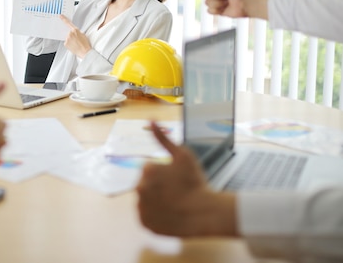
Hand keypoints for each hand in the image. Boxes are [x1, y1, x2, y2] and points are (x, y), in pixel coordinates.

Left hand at [59, 14, 90, 57]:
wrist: (85, 52)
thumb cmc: (85, 44)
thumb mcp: (83, 34)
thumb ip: (77, 31)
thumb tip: (73, 32)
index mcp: (75, 30)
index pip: (68, 23)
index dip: (63, 19)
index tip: (60, 16)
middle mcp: (70, 34)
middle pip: (68, 32)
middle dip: (71, 35)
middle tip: (76, 39)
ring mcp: (67, 39)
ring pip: (67, 38)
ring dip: (70, 39)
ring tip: (76, 44)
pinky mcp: (65, 44)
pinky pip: (66, 42)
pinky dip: (69, 43)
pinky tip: (73, 46)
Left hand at [136, 122, 237, 236]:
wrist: (204, 213)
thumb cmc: (195, 183)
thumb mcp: (183, 155)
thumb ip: (163, 137)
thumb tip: (150, 120)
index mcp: (146, 170)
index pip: (152, 169)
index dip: (167, 173)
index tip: (178, 179)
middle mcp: (138, 188)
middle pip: (147, 184)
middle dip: (159, 185)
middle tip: (177, 191)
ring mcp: (140, 207)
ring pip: (147, 199)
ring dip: (156, 199)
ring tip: (175, 202)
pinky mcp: (144, 223)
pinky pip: (147, 216)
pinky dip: (155, 214)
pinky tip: (170, 212)